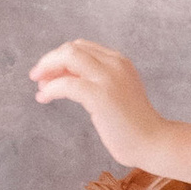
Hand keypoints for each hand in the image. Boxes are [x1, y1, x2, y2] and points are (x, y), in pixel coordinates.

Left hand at [31, 39, 162, 167]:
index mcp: (119, 61)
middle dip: (50, 60)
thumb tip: (62, 77)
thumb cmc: (132, 124)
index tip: (49, 73)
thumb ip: (95, 81)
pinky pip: (66, 84)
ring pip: (68, 57)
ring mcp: (109, 78)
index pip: (82, 47)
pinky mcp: (101, 96)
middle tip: (37, 77)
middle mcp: (114, 63)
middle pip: (72, 48)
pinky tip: (44, 98)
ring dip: (47, 69)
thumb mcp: (115, 92)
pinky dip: (51, 89)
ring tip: (39, 87)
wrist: (152, 142)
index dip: (60, 57)